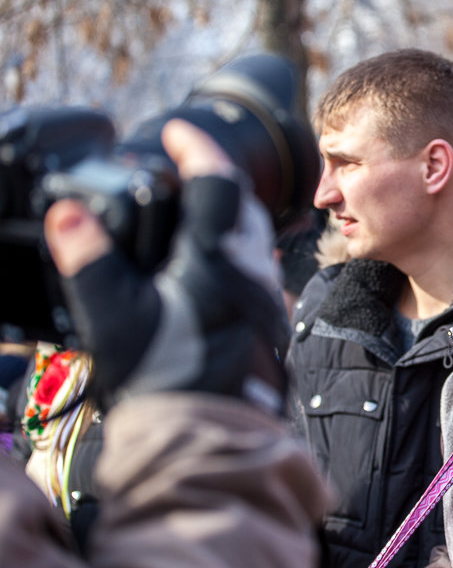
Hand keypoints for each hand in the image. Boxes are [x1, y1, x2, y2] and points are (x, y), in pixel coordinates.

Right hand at [44, 119, 288, 411]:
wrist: (214, 437)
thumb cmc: (166, 380)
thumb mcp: (114, 318)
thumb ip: (89, 261)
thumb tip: (68, 215)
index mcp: (217, 258)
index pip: (217, 180)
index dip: (196, 147)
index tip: (175, 130)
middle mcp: (252, 270)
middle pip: (243, 203)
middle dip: (214, 177)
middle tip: (183, 168)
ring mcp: (266, 296)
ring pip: (254, 234)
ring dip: (226, 213)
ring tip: (189, 213)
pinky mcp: (269, 320)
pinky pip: (256, 266)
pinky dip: (233, 249)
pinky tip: (206, 267)